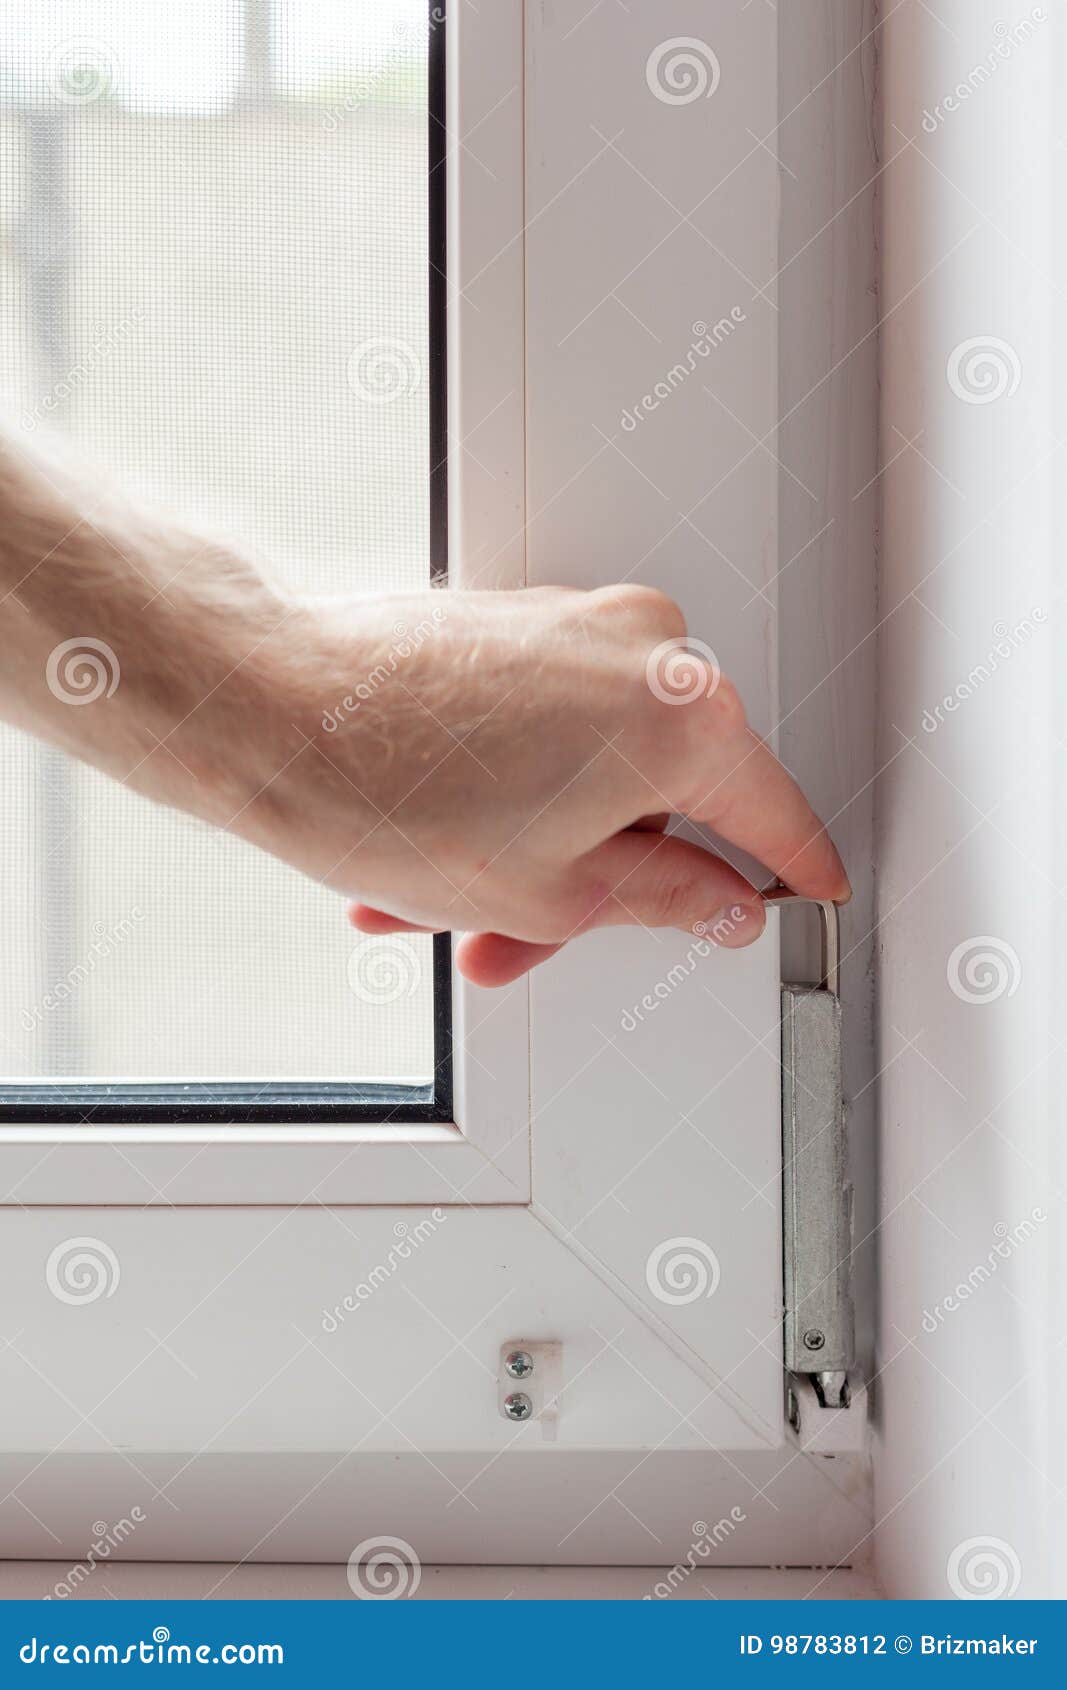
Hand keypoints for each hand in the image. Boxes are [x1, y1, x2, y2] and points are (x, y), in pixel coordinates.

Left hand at [228, 584, 847, 984]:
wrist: (272, 710)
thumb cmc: (392, 792)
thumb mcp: (557, 894)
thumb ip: (669, 899)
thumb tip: (721, 903)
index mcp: (681, 719)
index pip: (770, 813)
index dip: (789, 872)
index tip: (809, 894)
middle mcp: (646, 650)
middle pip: (665, 798)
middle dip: (598, 884)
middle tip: (535, 941)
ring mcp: (583, 625)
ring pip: (595, 771)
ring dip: (536, 849)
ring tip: (449, 906)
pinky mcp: (528, 623)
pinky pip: (550, 729)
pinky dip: (513, 795)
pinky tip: (443, 851)